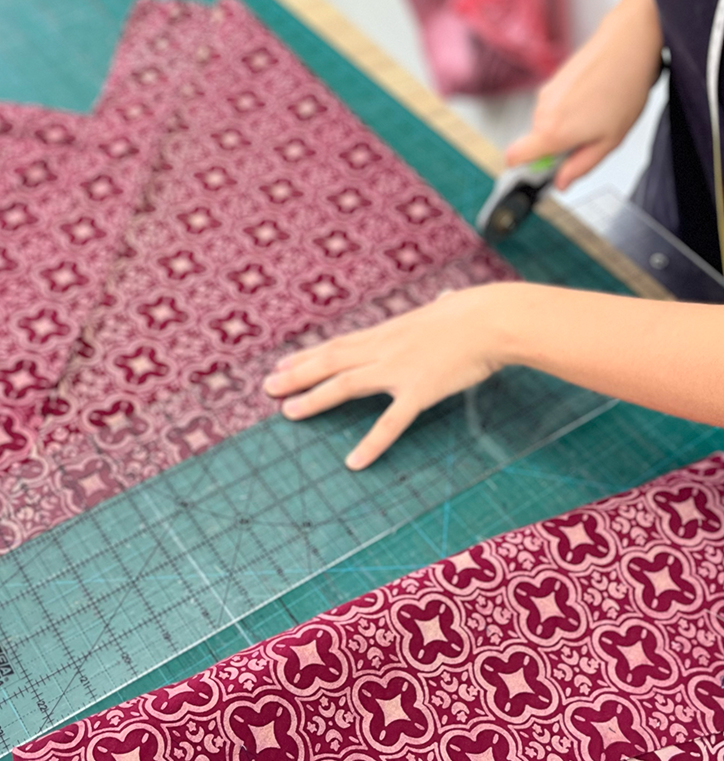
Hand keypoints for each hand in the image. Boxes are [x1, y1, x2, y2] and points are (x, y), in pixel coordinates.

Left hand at [262, 286, 507, 469]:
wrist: (493, 319)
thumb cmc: (476, 314)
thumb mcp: (447, 309)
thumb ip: (439, 309)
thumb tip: (447, 298)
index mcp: (387, 332)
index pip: (337, 345)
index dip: (307, 357)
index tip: (282, 365)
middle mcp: (383, 349)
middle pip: (330, 362)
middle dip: (296, 375)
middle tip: (267, 387)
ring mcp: (398, 370)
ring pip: (345, 385)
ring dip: (314, 399)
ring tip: (288, 412)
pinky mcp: (419, 391)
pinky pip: (391, 422)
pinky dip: (371, 443)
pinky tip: (354, 462)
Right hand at [505, 0, 661, 189]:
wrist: (630, 42)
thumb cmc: (624, 87)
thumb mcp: (609, 141)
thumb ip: (580, 166)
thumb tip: (562, 183)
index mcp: (552, 132)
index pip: (513, 158)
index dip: (524, 169)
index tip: (544, 169)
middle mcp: (542, 113)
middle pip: (536, 142)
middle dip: (557, 145)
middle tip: (589, 136)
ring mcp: (546, 94)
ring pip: (547, 123)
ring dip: (566, 124)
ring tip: (597, 111)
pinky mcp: (553, 81)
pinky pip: (555, 106)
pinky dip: (570, 107)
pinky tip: (595, 97)